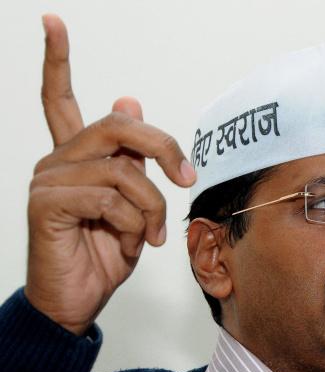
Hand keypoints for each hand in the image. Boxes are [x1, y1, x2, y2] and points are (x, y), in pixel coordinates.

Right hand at [24, 15, 195, 334]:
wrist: (79, 300)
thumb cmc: (105, 252)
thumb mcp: (134, 205)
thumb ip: (132, 158)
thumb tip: (128, 100)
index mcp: (78, 157)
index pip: (62, 99)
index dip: (58, 60)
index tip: (52, 22)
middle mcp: (59, 160)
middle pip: (118, 125)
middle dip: (164, 149)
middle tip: (185, 178)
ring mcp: (49, 180)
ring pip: (123, 170)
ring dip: (152, 206)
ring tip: (152, 234)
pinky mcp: (48, 204)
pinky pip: (110, 197)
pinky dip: (136, 222)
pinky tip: (135, 240)